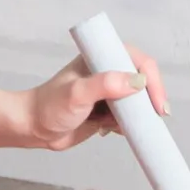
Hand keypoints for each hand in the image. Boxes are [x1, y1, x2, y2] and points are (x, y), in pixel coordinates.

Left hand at [16, 49, 168, 150]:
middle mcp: (109, 72)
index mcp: (102, 58)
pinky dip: (129, 125)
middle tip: (152, 120)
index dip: (153, 82)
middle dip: (150, 101)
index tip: (157, 106)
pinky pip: (130, 117)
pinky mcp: (108, 111)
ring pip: (139, 101)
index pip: (140, 62)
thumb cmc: (49, 107)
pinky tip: (113, 130)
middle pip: (144, 82)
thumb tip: (137, 81)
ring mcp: (109, 93)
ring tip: (124, 126)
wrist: (33, 128)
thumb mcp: (77, 93)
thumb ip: (104, 85)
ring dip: (140, 115)